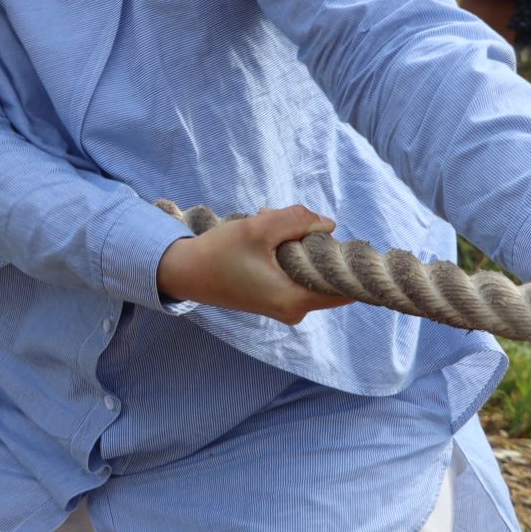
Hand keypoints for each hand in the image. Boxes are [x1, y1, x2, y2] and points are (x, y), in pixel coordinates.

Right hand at [155, 205, 347, 324]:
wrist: (183, 273)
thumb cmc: (217, 253)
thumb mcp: (257, 228)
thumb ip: (297, 220)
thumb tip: (329, 225)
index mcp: (294, 300)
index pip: (347, 288)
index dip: (347, 261)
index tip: (331, 238)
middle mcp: (294, 311)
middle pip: (326, 274)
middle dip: (310, 243)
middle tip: (279, 224)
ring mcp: (285, 307)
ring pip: (309, 270)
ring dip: (294, 245)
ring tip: (264, 227)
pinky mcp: (274, 299)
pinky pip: (295, 274)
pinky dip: (284, 254)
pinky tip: (260, 240)